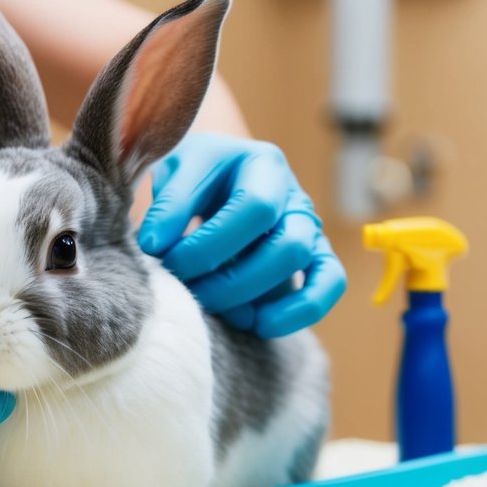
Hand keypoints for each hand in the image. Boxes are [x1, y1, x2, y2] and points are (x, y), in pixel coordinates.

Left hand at [137, 132, 346, 337]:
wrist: (213, 179)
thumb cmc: (194, 178)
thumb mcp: (173, 172)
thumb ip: (168, 204)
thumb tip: (158, 244)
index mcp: (263, 163)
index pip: (253, 206)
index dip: (209, 241)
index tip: (161, 254)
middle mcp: (293, 194)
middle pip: (285, 243)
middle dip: (230, 278)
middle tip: (185, 286)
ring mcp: (308, 226)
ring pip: (301, 266)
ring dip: (250, 295)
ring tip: (208, 303)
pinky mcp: (315, 256)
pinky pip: (328, 284)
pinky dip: (299, 311)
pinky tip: (257, 323)